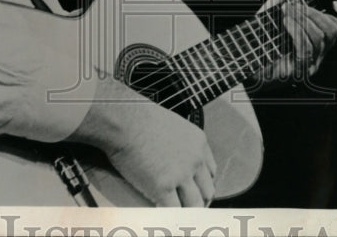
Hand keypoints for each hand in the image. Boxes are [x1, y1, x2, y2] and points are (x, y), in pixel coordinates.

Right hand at [69, 76, 215, 205]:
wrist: (125, 119)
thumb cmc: (139, 116)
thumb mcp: (171, 124)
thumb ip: (178, 142)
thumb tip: (171, 155)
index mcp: (198, 142)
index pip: (211, 171)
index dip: (203, 185)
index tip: (197, 191)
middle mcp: (195, 160)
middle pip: (207, 190)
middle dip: (200, 202)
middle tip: (191, 209)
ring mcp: (180, 175)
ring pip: (195, 205)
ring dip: (188, 213)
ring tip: (181, 219)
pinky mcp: (163, 187)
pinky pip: (174, 211)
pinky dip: (172, 219)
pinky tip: (167, 219)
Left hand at [255, 0, 336, 83]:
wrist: (241, 56)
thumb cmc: (258, 35)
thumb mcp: (274, 9)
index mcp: (315, 43)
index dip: (331, 16)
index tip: (308, 7)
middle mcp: (316, 56)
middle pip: (331, 32)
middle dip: (312, 14)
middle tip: (292, 6)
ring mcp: (308, 66)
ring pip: (319, 38)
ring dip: (301, 19)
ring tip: (285, 12)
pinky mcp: (297, 72)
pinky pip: (305, 48)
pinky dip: (296, 30)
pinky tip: (285, 22)